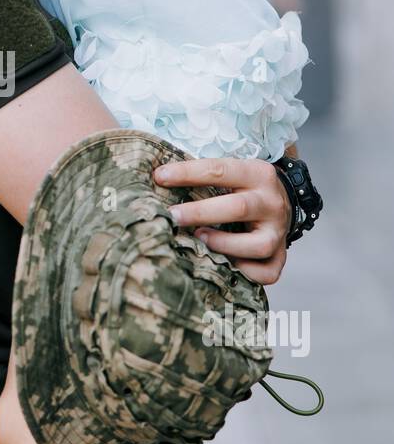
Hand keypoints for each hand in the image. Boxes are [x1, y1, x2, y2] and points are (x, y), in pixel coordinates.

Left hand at [152, 156, 290, 285]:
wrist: (284, 202)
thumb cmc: (244, 188)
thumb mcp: (233, 173)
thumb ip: (204, 177)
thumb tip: (158, 179)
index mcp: (257, 174)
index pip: (220, 170)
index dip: (188, 173)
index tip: (159, 177)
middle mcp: (271, 202)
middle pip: (238, 207)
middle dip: (201, 213)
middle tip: (172, 216)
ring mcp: (279, 232)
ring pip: (258, 245)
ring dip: (224, 245)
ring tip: (199, 239)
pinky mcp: (280, 257)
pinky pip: (266, 272)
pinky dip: (246, 273)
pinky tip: (226, 266)